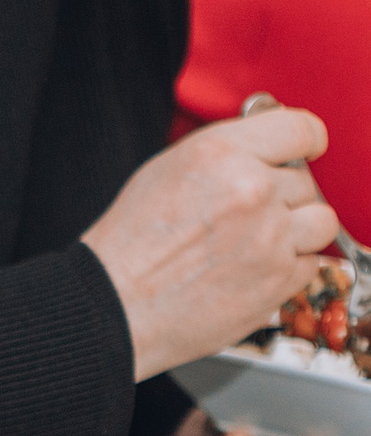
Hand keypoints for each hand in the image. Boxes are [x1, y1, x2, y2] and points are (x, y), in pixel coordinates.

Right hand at [82, 108, 339, 380]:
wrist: (115, 305)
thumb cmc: (129, 243)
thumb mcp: (166, 171)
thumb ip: (226, 155)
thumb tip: (270, 152)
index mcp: (220, 154)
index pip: (301, 129)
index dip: (306, 142)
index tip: (305, 152)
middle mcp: (252, 190)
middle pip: (306, 182)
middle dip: (281, 197)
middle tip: (243, 217)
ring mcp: (271, 237)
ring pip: (320, 221)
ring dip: (296, 231)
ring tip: (257, 243)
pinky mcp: (279, 279)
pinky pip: (310, 263)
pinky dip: (287, 268)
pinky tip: (249, 270)